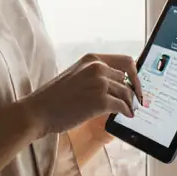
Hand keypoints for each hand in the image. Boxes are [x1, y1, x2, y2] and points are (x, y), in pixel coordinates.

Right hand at [21, 53, 143, 135]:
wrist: (38, 111)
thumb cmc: (54, 98)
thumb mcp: (76, 76)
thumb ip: (95, 76)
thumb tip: (118, 85)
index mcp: (92, 59)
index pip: (126, 61)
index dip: (135, 74)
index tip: (137, 84)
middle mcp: (97, 68)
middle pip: (127, 79)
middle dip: (132, 92)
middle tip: (135, 101)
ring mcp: (99, 83)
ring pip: (126, 93)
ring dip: (130, 103)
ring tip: (130, 110)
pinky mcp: (100, 101)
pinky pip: (122, 106)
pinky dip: (127, 112)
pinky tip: (126, 116)